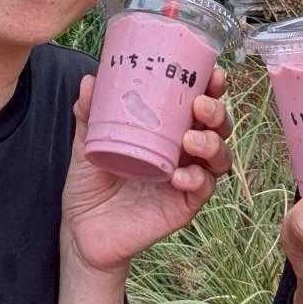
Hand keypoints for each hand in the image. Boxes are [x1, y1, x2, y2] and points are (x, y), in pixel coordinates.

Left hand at [62, 67, 231, 274]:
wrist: (82, 230)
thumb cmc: (90, 181)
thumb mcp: (87, 143)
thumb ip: (89, 114)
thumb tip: (89, 82)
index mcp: (168, 129)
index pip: (199, 103)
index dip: (212, 87)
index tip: (213, 73)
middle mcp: (184, 151)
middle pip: (218, 126)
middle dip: (217, 112)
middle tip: (200, 106)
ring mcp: (187, 178)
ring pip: (220, 157)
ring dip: (212, 144)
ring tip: (190, 141)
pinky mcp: (184, 206)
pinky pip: (203, 189)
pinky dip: (198, 179)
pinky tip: (180, 176)